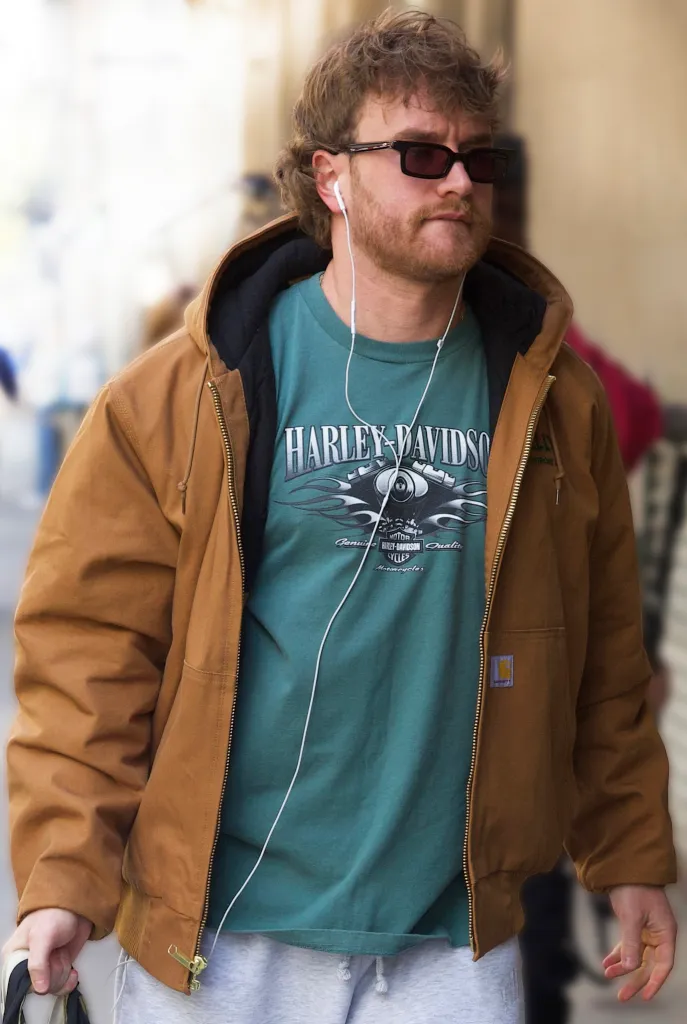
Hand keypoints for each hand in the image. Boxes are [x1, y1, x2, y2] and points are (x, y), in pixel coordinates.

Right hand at [2, 909, 91, 996]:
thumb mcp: (42, 936)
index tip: (46, 964)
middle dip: (53, 972)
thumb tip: (39, 988)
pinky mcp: (57, 968)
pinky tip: (72, 971)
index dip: (36, 980)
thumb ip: (38, 963)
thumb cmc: (55, 913)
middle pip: (38, 988)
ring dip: (62, 971)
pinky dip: (69, 982)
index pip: (19, 984)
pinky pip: (60, 987)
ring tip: (62, 953)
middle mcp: (26, 964)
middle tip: (56, 953)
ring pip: (51, 987)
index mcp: (14, 956)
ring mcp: (44, 967)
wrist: (77, 906)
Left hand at [605, 885, 676, 1001]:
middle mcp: (659, 934)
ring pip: (637, 956)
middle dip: (635, 980)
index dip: (655, 982)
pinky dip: (618, 954)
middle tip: (622, 996)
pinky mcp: (635, 926)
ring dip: (623, 967)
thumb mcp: (632, 916)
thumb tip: (631, 967)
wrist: (625, 866)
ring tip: (608, 974)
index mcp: (665, 933)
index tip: (646, 996)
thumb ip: (631, 943)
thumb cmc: (634, 888)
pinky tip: (607, 962)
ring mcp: (647, 931)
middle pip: (649, 964)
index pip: (664, 964)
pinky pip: (629, 946)